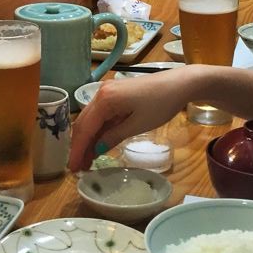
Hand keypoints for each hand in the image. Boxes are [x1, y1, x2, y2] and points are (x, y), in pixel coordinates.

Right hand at [69, 70, 199, 171]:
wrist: (180, 84)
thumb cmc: (161, 104)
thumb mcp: (137, 125)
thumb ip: (113, 137)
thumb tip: (96, 150)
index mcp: (104, 99)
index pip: (85, 128)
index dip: (77, 150)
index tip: (72, 168)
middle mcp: (101, 93)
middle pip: (83, 123)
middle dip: (79, 146)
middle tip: (78, 167)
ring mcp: (107, 92)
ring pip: (91, 119)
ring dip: (88, 139)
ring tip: (87, 160)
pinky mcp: (115, 94)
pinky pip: (101, 114)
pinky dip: (98, 130)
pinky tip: (99, 144)